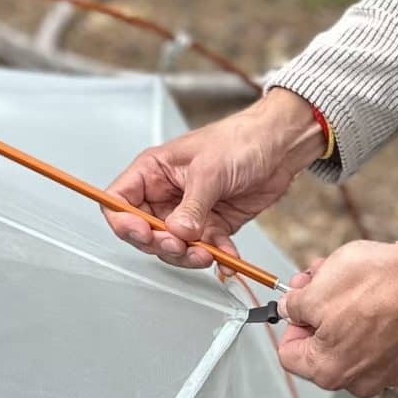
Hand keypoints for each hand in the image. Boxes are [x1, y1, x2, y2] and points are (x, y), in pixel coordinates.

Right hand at [104, 88, 327, 267]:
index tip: (142, 232)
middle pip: (144, 232)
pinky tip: (228, 255)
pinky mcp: (212, 225)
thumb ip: (191, 206)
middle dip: (161, 244)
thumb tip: (178, 233)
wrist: (278, 147)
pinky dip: (216, 256)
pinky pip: (205, 249)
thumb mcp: (210, 171)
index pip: (119, 201)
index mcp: (153, 171)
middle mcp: (166, 194)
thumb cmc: (240, 140)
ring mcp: (188, 212)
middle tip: (180, 245)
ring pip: (174, 246)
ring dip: (189, 255)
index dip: (123, 221)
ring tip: (207, 252)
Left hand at [275, 238, 397, 397]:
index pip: (289, 354)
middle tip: (319, 282)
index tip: (299, 303)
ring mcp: (382, 372)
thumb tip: (289, 310)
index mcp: (328, 370)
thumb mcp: (317, 289)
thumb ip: (294, 307)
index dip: (290, 323)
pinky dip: (365, 318)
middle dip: (315, 311)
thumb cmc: (378, 284)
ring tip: (346, 281)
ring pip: (344, 340)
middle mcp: (355, 380)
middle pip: (318, 347)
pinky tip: (370, 293)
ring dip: (338, 310)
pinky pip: (371, 340)